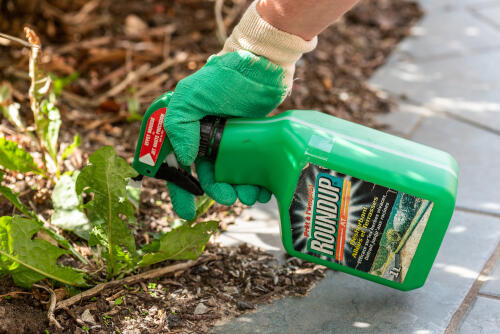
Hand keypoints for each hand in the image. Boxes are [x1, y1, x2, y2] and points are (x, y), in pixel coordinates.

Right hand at [163, 51, 285, 219]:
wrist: (262, 67)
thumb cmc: (224, 78)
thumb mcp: (191, 97)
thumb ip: (179, 126)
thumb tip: (183, 161)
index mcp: (182, 129)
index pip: (173, 166)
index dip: (178, 190)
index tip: (187, 213)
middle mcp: (202, 138)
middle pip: (204, 176)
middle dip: (216, 192)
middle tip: (229, 199)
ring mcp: (227, 141)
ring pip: (229, 176)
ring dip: (238, 191)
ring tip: (250, 196)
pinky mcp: (248, 143)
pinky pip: (249, 169)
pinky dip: (255, 183)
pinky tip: (263, 189)